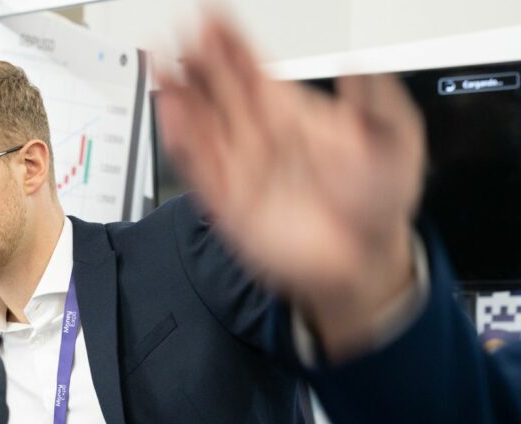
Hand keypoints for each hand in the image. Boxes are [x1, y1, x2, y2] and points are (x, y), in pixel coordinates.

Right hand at [155, 13, 425, 358]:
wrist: (363, 263)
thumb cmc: (379, 206)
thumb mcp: (398, 144)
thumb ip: (378, 103)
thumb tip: (359, 66)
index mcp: (292, 115)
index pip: (252, 70)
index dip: (232, 42)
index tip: (213, 16)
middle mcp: (261, 138)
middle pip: (218, 90)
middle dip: (197, 60)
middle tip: (179, 30)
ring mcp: (241, 169)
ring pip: (201, 124)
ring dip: (180, 95)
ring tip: (161, 65)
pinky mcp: (228, 204)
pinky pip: (199, 168)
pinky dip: (183, 143)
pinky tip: (172, 116)